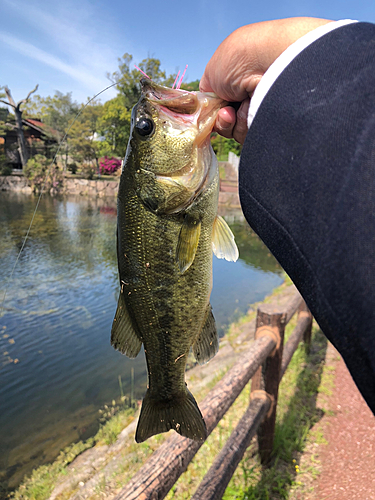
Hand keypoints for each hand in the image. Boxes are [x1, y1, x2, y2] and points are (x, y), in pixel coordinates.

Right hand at [200, 17, 332, 143]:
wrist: (272, 64)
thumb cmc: (240, 60)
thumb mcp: (212, 72)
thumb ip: (207, 91)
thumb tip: (210, 106)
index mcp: (237, 76)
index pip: (218, 103)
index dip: (211, 108)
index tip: (210, 107)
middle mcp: (250, 92)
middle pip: (225, 120)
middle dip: (221, 119)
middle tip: (227, 111)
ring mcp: (260, 107)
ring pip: (235, 130)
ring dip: (232, 122)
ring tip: (243, 104)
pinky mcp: (270, 121)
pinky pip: (249, 136)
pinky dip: (245, 125)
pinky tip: (253, 110)